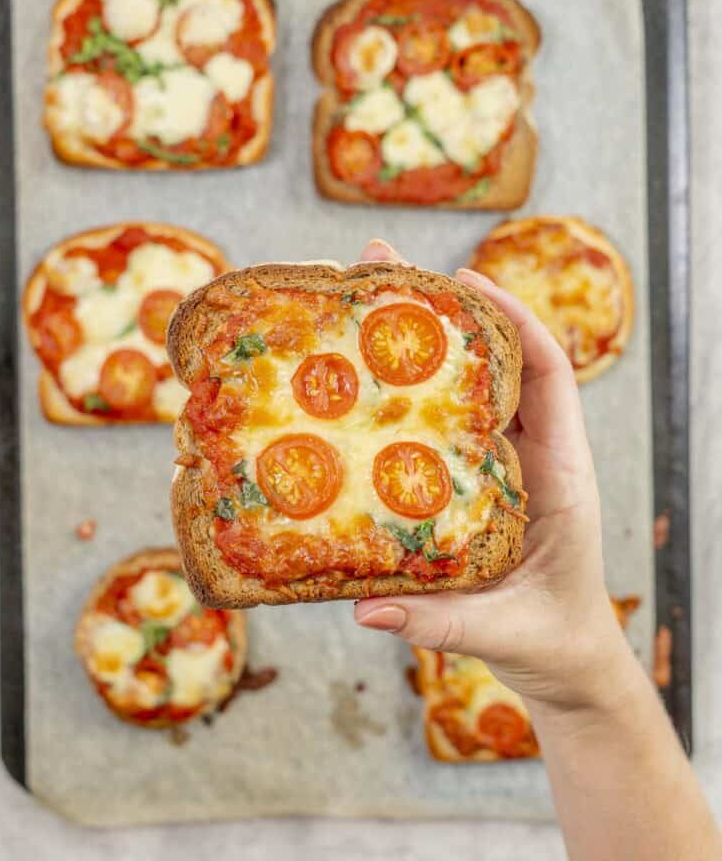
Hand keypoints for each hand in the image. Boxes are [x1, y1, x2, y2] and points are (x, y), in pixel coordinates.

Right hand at [354, 239, 626, 706]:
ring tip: (369, 308)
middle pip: (501, 365)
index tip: (466, 282)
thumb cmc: (552, 642)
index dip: (513, 322)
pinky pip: (450, 428)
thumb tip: (366, 608)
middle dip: (451, 314)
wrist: (567, 664)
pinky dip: (417, 398)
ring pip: (472, 391)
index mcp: (561, 475)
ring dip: (428, 348)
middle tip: (390, 270)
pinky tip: (372, 387)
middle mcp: (535, 458)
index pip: (549, 377)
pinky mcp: (479, 485)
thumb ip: (441, 621)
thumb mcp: (503, 632)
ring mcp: (506, 468)